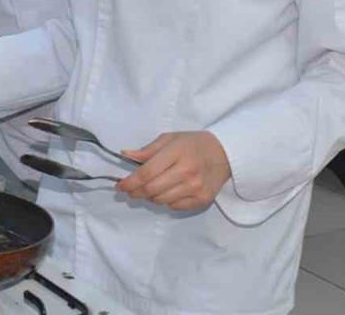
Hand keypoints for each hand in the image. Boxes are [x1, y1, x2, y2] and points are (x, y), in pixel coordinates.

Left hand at [117, 131, 231, 210]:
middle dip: (135, 192)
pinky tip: (168, 191)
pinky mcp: (202, 200)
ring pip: (161, 200)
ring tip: (150, 188)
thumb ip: (148, 150)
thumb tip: (125, 155)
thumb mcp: (170, 139)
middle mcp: (187, 172)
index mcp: (177, 153)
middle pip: (151, 190)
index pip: (147, 172)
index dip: (130, 182)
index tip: (119, 186)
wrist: (225, 154)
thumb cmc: (193, 144)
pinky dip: (166, 201)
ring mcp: (196, 188)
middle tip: (129, 191)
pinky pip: (174, 206)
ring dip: (150, 197)